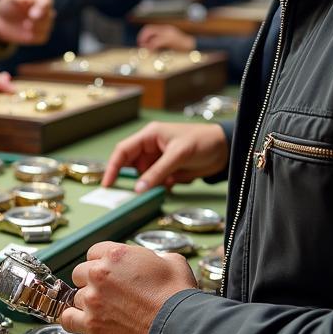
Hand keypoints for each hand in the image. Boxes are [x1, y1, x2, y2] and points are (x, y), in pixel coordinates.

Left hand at [0, 0, 54, 45]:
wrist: (2, 21)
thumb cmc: (8, 5)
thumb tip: (29, 1)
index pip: (47, 2)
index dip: (42, 9)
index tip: (32, 15)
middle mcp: (45, 11)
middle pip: (49, 16)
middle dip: (38, 20)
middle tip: (26, 24)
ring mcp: (44, 24)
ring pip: (45, 27)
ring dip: (35, 28)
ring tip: (24, 25)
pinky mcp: (40, 36)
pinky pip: (42, 38)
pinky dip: (33, 36)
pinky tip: (25, 32)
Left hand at [61, 241, 197, 333]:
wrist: (182, 330)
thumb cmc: (179, 297)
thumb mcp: (173, 262)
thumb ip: (155, 258)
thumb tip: (156, 262)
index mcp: (113, 258)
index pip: (91, 254)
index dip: (101, 264)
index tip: (107, 273)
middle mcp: (96, 284)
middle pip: (78, 281)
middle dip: (90, 287)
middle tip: (106, 297)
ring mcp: (92, 315)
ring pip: (69, 314)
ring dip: (81, 316)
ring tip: (96, 320)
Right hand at [102, 120, 227, 190]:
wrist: (225, 150)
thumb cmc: (202, 142)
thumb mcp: (178, 155)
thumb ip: (157, 172)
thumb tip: (138, 189)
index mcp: (149, 136)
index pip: (123, 151)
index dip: (112, 167)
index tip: (107, 184)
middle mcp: (150, 148)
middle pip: (131, 166)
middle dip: (129, 180)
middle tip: (125, 197)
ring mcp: (158, 161)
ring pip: (143, 177)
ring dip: (147, 186)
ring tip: (156, 189)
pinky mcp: (168, 172)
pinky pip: (156, 183)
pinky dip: (159, 189)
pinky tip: (170, 187)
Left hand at [137, 25, 197, 51]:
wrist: (195, 46)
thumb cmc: (183, 48)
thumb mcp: (171, 43)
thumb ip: (161, 43)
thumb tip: (150, 47)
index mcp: (166, 29)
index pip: (150, 28)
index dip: (142, 35)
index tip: (140, 43)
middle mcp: (166, 29)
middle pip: (148, 29)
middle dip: (142, 37)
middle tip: (141, 45)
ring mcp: (168, 33)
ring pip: (151, 33)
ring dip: (146, 41)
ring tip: (146, 48)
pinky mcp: (170, 38)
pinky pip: (156, 41)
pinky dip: (151, 45)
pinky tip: (151, 50)